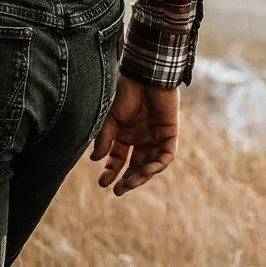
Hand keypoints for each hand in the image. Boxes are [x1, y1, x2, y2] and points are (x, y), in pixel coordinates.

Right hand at [91, 74, 179, 196]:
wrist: (145, 75)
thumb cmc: (124, 92)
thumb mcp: (109, 118)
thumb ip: (105, 139)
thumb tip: (96, 160)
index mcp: (123, 134)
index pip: (117, 159)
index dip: (110, 172)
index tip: (103, 183)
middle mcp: (139, 138)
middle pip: (135, 165)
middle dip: (127, 180)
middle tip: (118, 191)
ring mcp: (155, 136)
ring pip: (150, 163)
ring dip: (141, 176)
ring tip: (131, 184)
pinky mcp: (169, 133)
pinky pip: (166, 155)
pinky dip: (157, 165)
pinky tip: (147, 171)